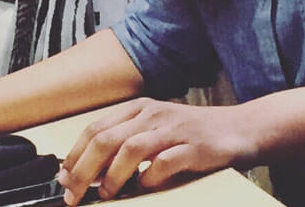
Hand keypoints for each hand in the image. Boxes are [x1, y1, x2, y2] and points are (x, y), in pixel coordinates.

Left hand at [58, 98, 252, 203]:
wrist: (241, 128)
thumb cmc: (192, 135)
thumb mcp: (154, 130)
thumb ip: (125, 142)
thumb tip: (89, 169)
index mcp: (137, 109)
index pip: (94, 128)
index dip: (75, 155)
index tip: (63, 178)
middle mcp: (151, 115)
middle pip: (106, 138)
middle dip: (84, 169)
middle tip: (74, 193)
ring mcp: (173, 129)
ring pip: (131, 148)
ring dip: (112, 175)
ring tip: (105, 194)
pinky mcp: (195, 147)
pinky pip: (165, 162)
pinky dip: (150, 177)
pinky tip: (145, 187)